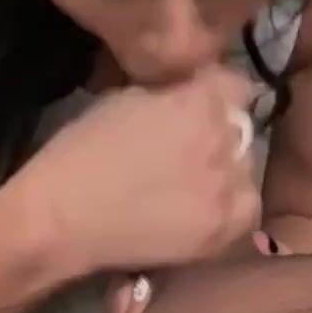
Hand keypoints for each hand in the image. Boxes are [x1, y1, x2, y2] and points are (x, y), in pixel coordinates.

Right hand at [30, 67, 259, 274]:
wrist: (63, 215)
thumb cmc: (84, 149)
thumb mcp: (126, 98)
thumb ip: (169, 93)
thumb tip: (188, 92)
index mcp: (198, 101)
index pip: (236, 84)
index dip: (217, 90)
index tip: (200, 99)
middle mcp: (222, 139)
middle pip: (240, 125)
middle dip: (219, 128)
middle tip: (189, 144)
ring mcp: (226, 186)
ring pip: (245, 166)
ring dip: (225, 167)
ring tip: (193, 180)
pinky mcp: (222, 228)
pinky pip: (247, 207)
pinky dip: (230, 204)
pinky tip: (203, 206)